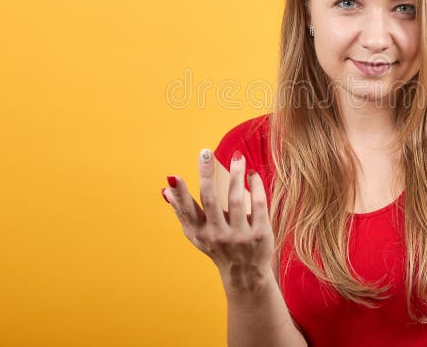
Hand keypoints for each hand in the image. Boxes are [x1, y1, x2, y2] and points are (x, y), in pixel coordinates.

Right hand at [162, 149, 274, 291]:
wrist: (246, 274)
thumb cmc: (217, 248)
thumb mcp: (197, 234)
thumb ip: (182, 211)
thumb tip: (165, 188)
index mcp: (200, 232)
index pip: (187, 210)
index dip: (180, 194)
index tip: (174, 175)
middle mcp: (218, 234)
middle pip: (211, 200)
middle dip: (206, 175)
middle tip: (205, 152)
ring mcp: (240, 235)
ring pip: (237, 199)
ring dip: (235, 175)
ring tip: (237, 156)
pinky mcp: (260, 234)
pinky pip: (259, 204)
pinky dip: (255, 186)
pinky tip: (252, 174)